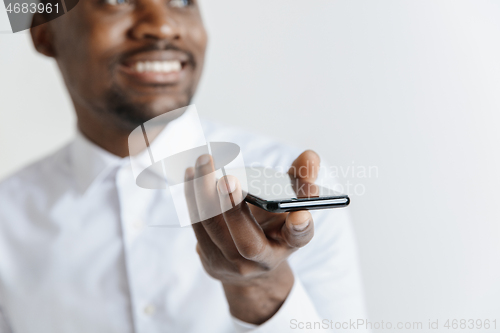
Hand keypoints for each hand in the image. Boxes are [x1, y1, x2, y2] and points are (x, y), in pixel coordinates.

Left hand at [184, 150, 319, 323]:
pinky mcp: (209, 257)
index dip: (300, 227)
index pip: (299, 238)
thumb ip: (301, 179)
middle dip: (235, 210)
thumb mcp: (291, 204)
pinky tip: (191, 172)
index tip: (300, 214)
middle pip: (248, 243)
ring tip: (203, 162)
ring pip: (214, 230)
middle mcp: (263, 260)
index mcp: (288, 243)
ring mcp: (233, 263)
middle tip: (227, 179)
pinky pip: (198, 225)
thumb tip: (309, 156)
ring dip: (204, 194)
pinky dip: (193, 196)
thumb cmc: (272, 226)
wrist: (249, 263)